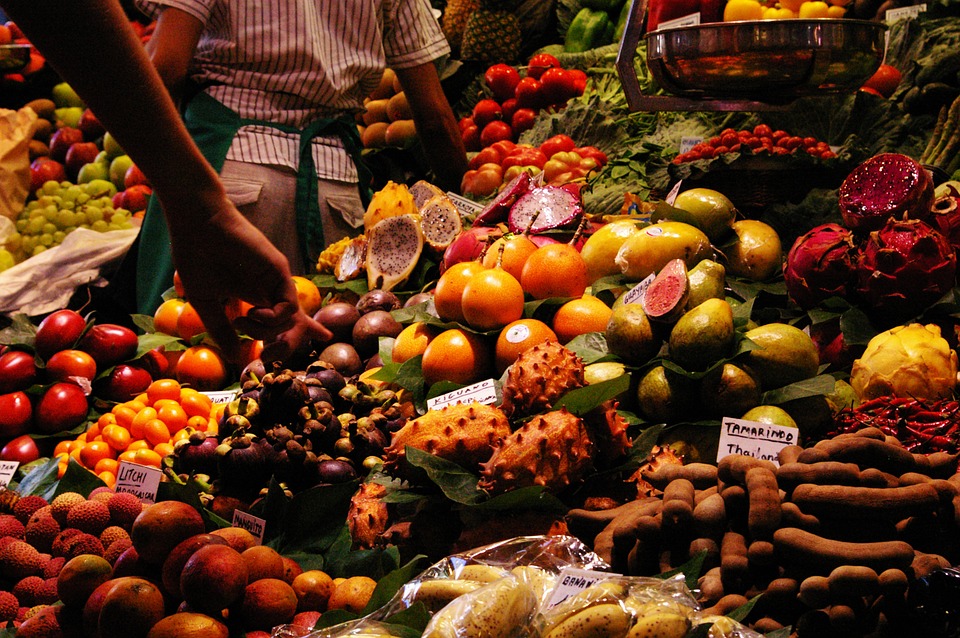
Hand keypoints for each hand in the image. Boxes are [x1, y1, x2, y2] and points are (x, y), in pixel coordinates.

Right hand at [162, 189, 331, 363]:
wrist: (197, 228)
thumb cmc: (197, 260)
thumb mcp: (206, 305)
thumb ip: (222, 331)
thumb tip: (236, 358)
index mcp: (255, 297)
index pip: (284, 320)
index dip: (296, 335)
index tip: (300, 346)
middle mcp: (270, 290)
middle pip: (294, 326)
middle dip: (285, 347)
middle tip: (265, 356)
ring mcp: (276, 281)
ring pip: (292, 321)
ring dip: (267, 333)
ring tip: (242, 322)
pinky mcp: (279, 271)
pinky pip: (288, 306)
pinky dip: (273, 318)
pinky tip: (252, 313)